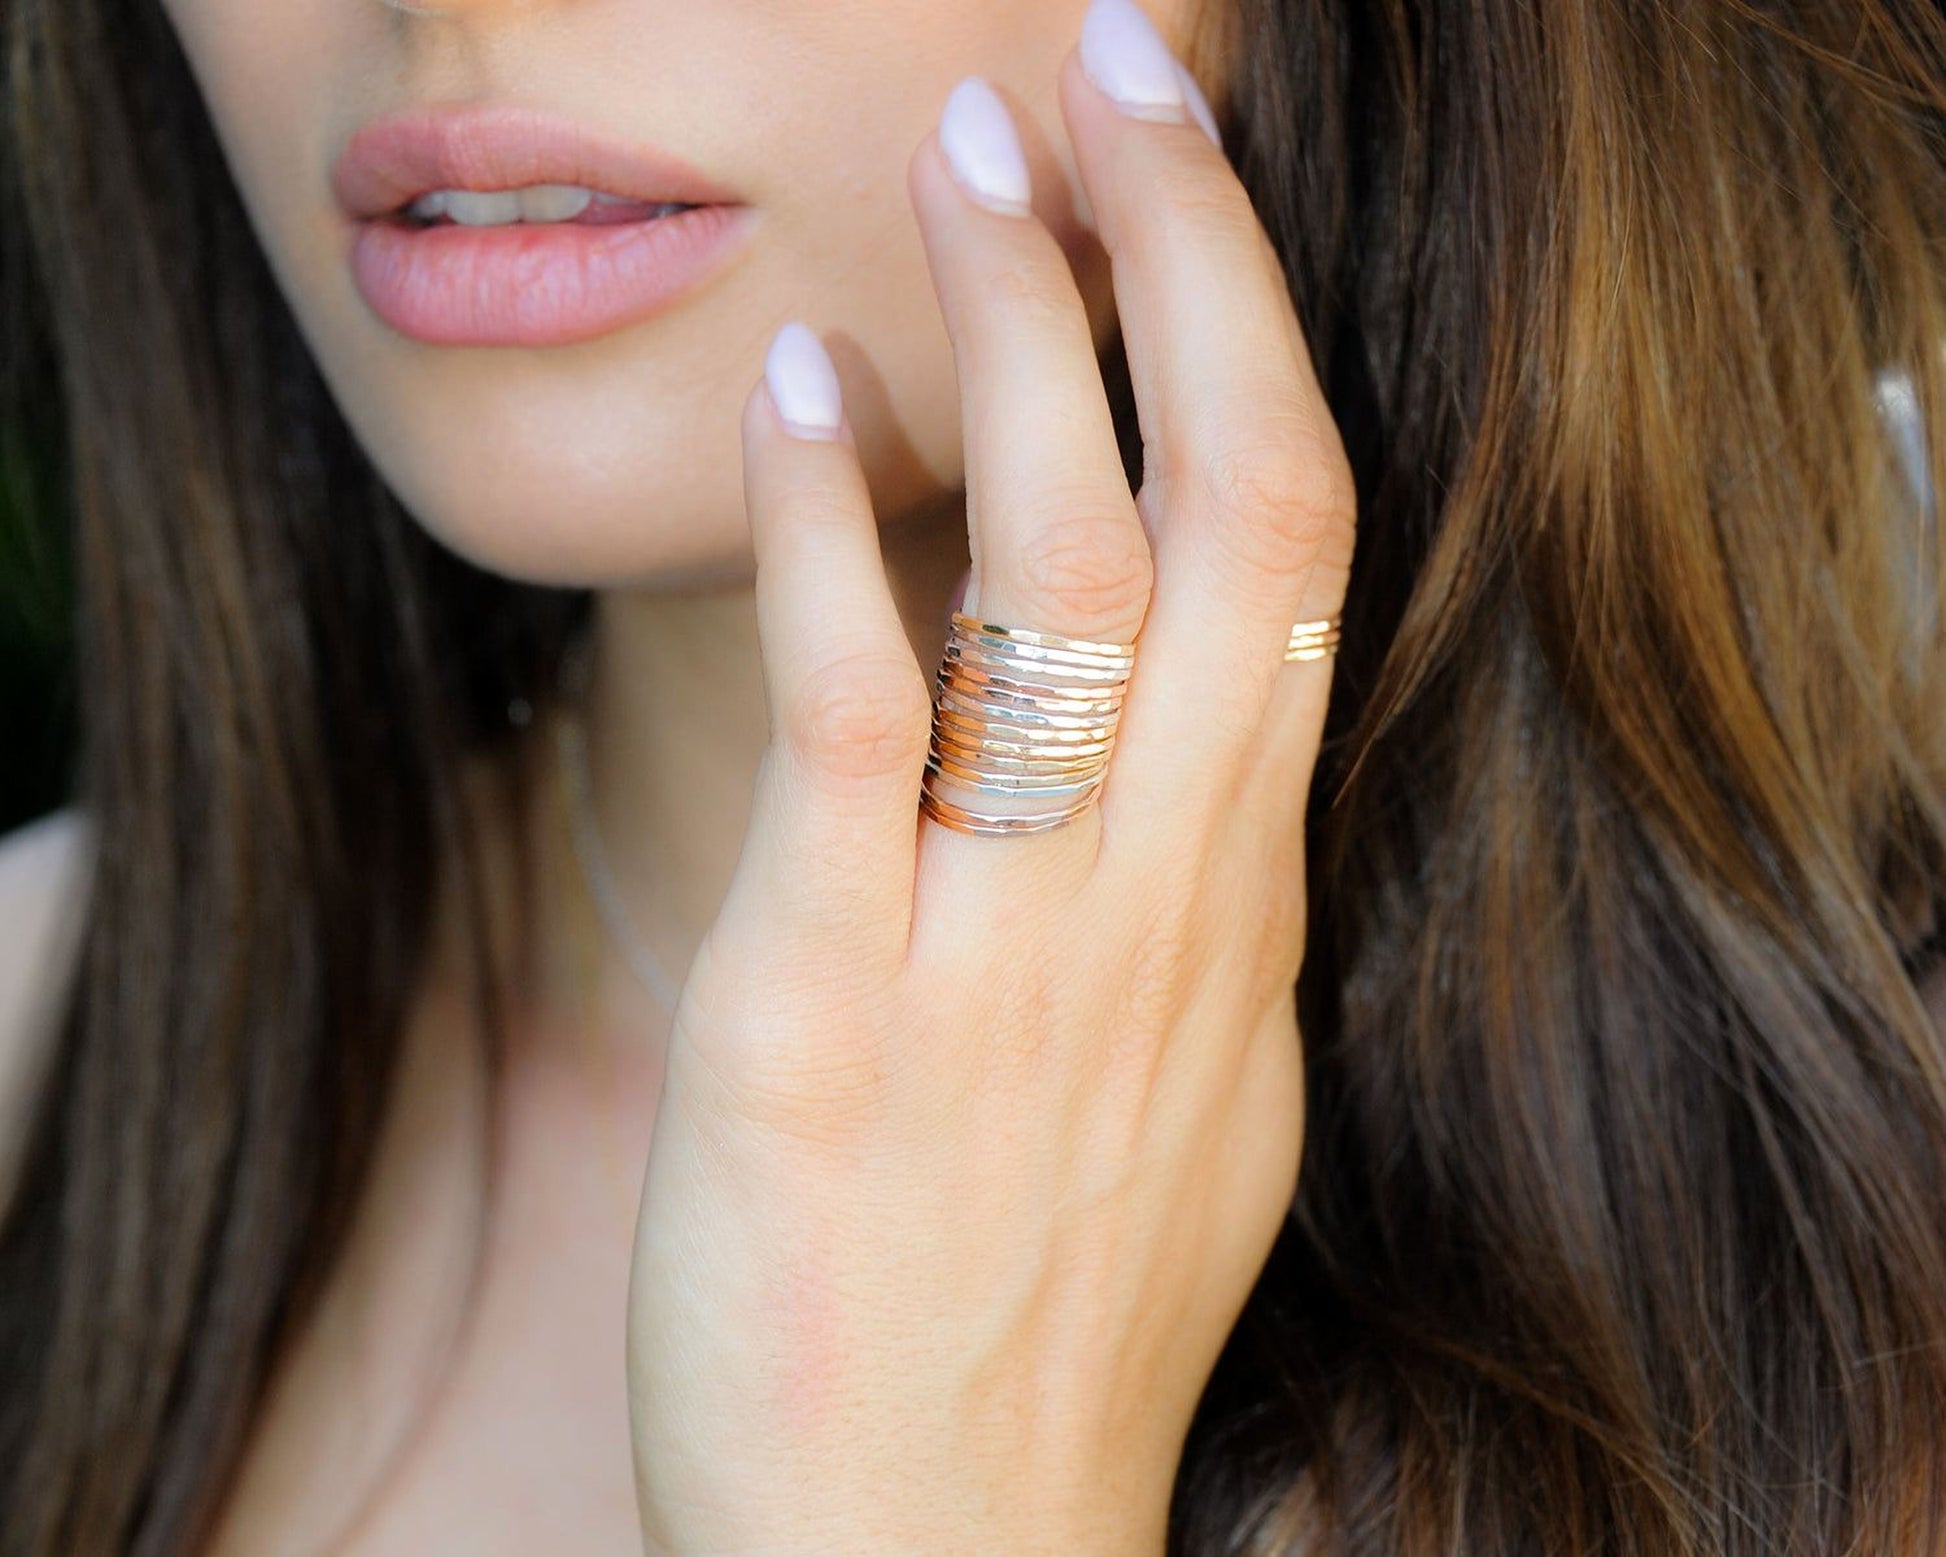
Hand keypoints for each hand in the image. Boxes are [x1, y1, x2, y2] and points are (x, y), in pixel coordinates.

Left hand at [624, 8, 1357, 1553]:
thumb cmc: (1047, 1319)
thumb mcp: (1177, 1093)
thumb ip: (1184, 912)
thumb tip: (1178, 762)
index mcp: (1241, 907)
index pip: (1304, 557)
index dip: (1265, 341)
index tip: (1201, 181)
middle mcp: (1163, 901)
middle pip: (1231, 510)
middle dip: (1188, 264)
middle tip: (1115, 72)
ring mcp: (1007, 952)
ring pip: (1071, 581)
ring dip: (1028, 340)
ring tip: (974, 158)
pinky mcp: (829, 1015)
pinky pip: (856, 729)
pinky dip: (832, 540)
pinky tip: (809, 395)